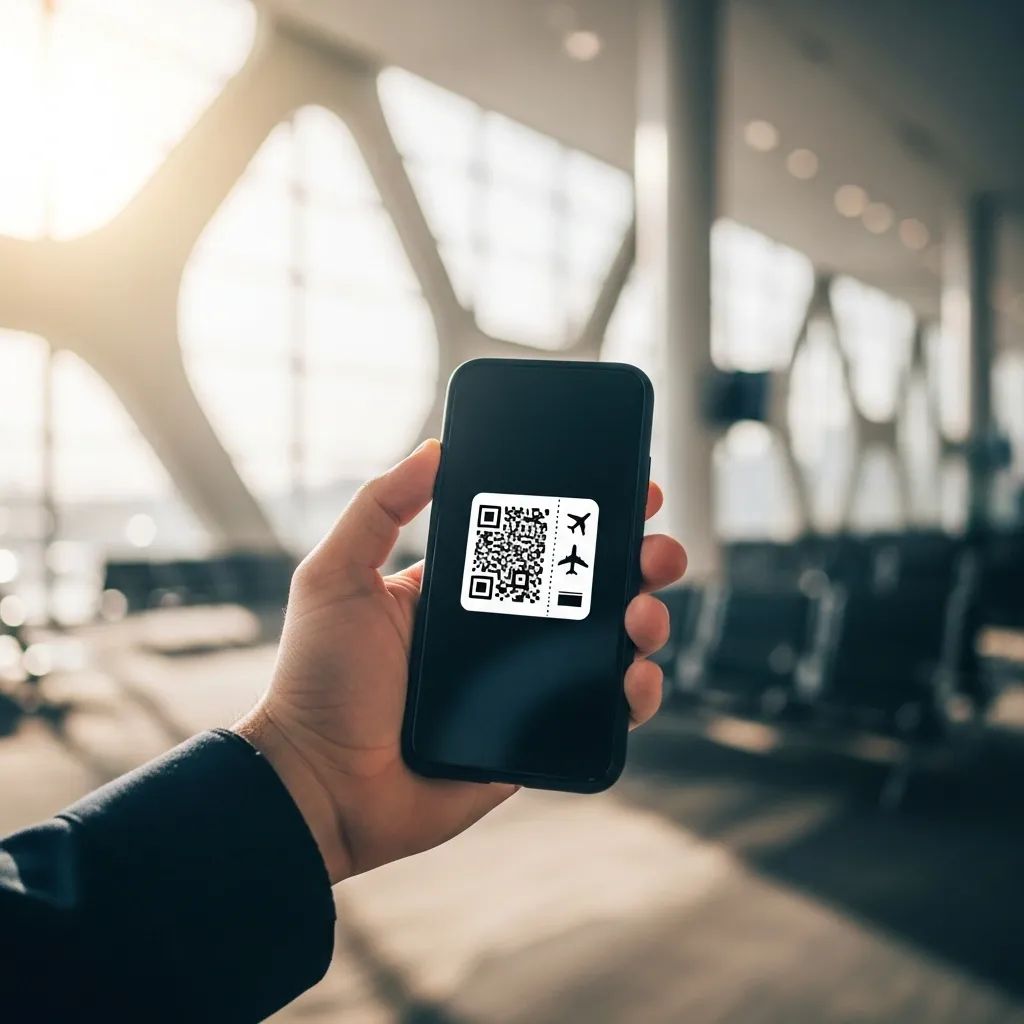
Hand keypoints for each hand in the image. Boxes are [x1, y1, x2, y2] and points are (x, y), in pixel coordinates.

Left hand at [236, 439, 686, 883]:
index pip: (539, 542)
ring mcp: (525, 684)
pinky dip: (637, 694)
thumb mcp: (336, 576)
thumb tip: (434, 447)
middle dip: (635, 561)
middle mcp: (502, 632)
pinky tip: (637, 677)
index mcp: (464, 589)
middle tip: (655, 550)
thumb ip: (379, 507)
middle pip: (588, 588)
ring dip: (646, 620)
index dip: (587, 515)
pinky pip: (603, 713)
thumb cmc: (318, 681)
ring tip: (644, 613)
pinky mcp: (538, 737)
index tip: (628, 491)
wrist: (320, 786)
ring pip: (608, 645)